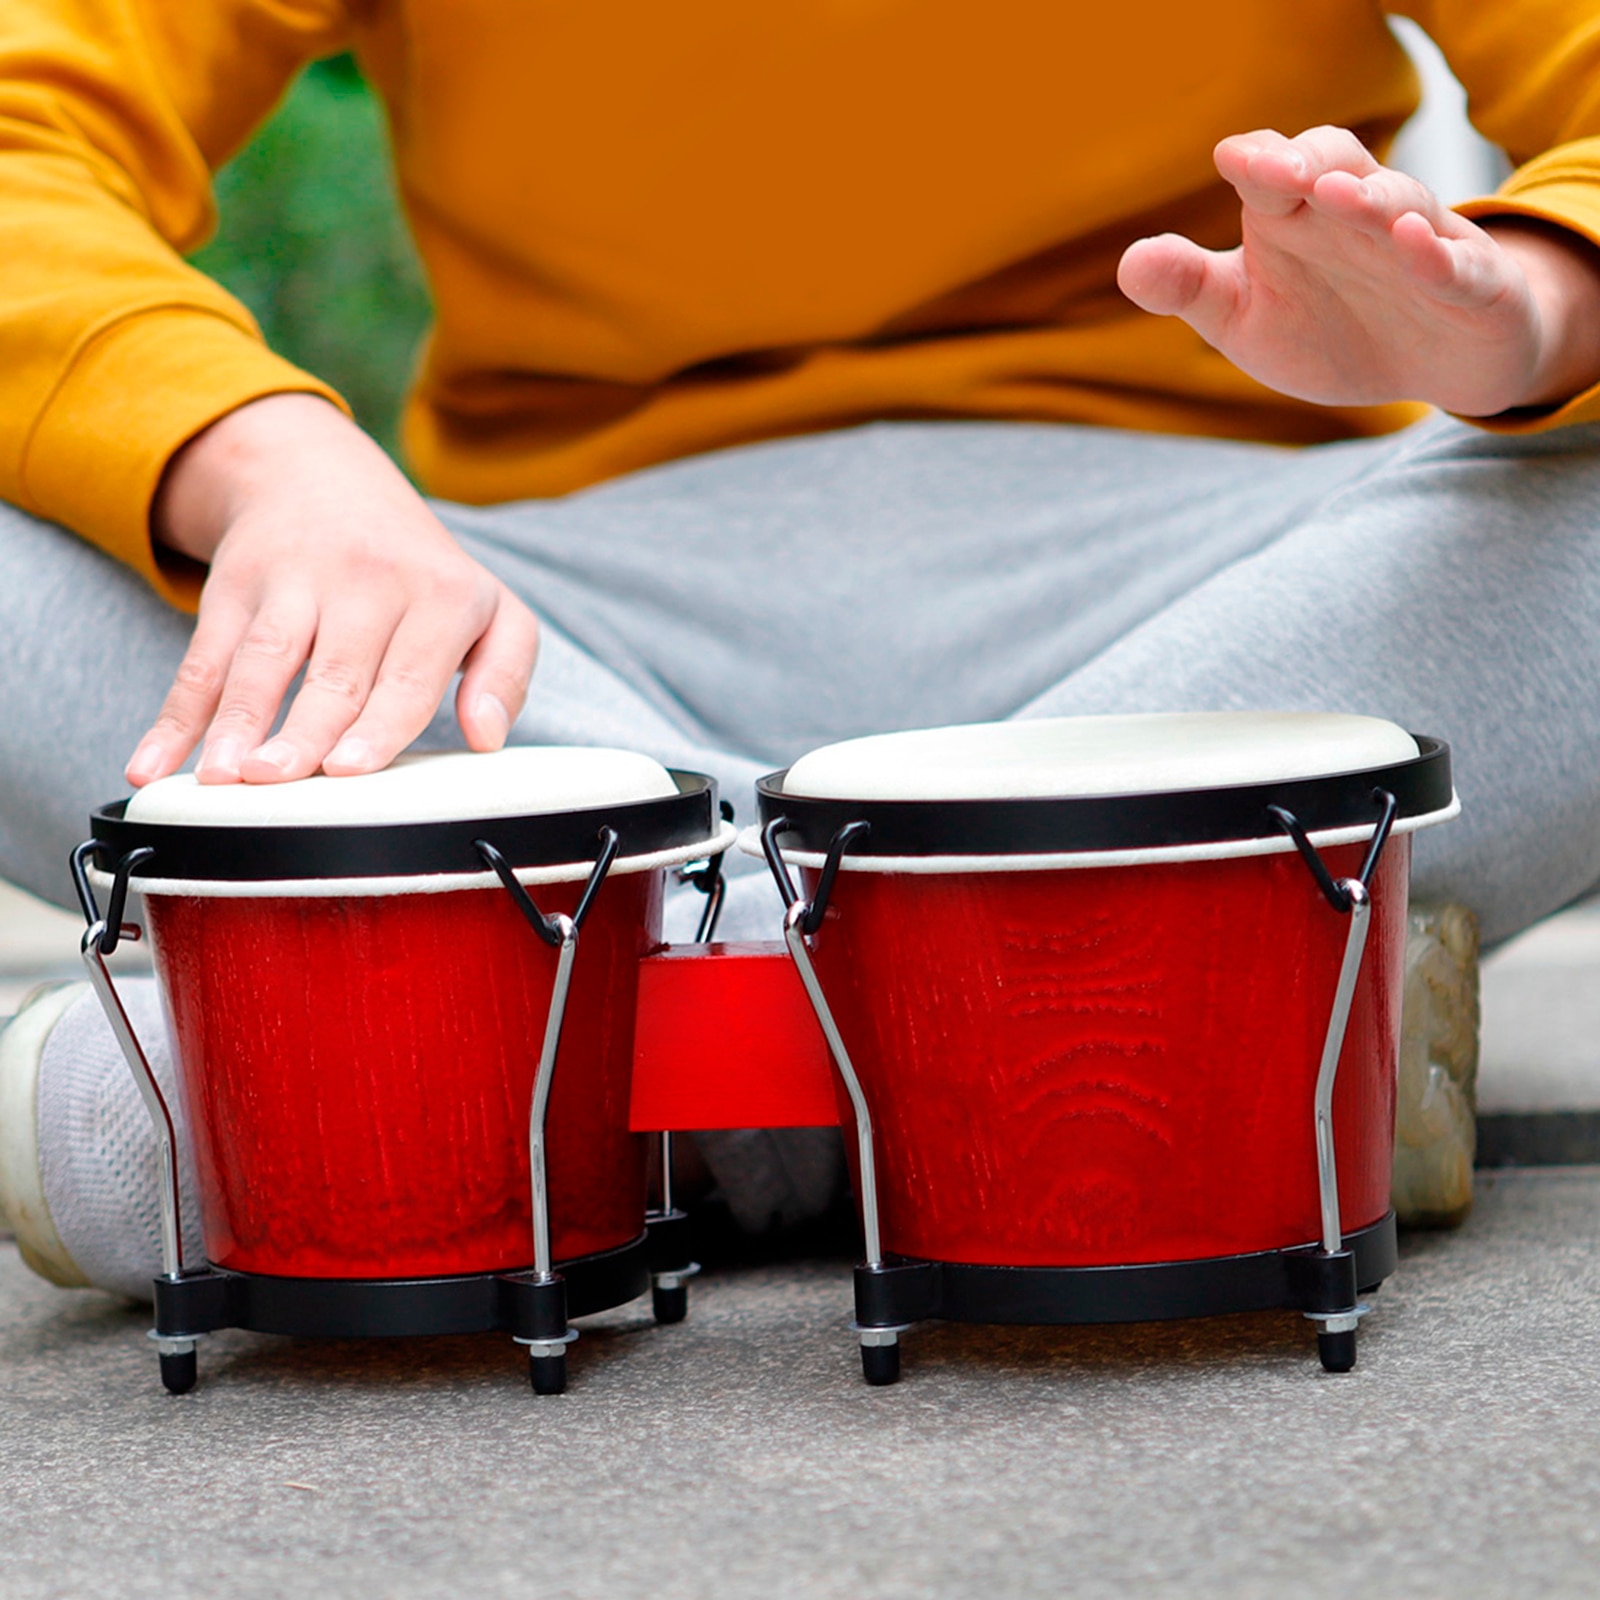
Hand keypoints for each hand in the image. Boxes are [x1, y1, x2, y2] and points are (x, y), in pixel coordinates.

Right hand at [126, 394, 539, 786]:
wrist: (323, 476)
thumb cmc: (421, 573)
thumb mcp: (491, 608)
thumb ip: (505, 673)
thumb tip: (487, 739)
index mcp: (439, 595)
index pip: (409, 674)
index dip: (377, 723)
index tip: (348, 769)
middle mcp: (367, 581)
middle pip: (333, 673)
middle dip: (304, 730)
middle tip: (279, 779)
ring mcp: (292, 582)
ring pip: (261, 663)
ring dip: (235, 724)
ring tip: (221, 779)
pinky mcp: (234, 589)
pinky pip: (201, 661)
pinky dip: (173, 718)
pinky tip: (151, 764)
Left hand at [1117, 125, 1599, 415]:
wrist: (1430, 367)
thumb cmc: (1327, 329)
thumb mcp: (1244, 318)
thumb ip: (1191, 289)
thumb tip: (1131, 263)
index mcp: (1296, 217)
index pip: (1273, 169)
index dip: (1256, 161)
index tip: (1230, 162)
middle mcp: (1357, 216)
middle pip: (1338, 162)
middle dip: (1313, 162)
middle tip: (1285, 174)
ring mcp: (1420, 243)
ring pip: (1401, 202)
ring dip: (1373, 197)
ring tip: (1345, 198)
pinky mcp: (1471, 283)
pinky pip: (1459, 261)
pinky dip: (1438, 252)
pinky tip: (1415, 242)